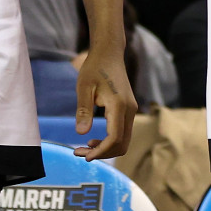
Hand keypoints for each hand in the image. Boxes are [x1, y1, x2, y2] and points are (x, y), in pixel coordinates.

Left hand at [73, 43, 136, 158]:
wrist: (109, 54)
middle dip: (103, 153)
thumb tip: (80, 133)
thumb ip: (83, 110)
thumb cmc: (94, 68)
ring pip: (124, 140)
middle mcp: (129, 110)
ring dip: (106, 149)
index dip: (101, 151)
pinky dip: (110, 141)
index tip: (85, 156)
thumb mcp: (83, 87)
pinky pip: (123, 133)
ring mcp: (130, 111)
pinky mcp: (128, 110)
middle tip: (80, 153)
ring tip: (85, 148)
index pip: (115, 138)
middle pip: (123, 144)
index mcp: (119, 105)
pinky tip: (94, 139)